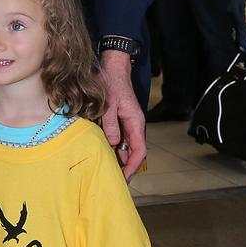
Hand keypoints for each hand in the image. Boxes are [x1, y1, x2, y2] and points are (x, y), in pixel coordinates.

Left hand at [100, 49, 145, 180]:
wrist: (114, 67)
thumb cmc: (112, 83)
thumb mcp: (109, 104)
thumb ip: (111, 124)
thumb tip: (112, 144)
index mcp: (136, 122)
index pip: (139, 151)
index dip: (132, 166)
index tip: (124, 178)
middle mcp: (135, 124)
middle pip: (135, 152)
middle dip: (127, 167)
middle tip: (114, 179)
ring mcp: (129, 122)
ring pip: (128, 146)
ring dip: (120, 158)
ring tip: (109, 170)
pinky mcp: (122, 119)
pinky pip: (122, 138)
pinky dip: (116, 148)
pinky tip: (105, 153)